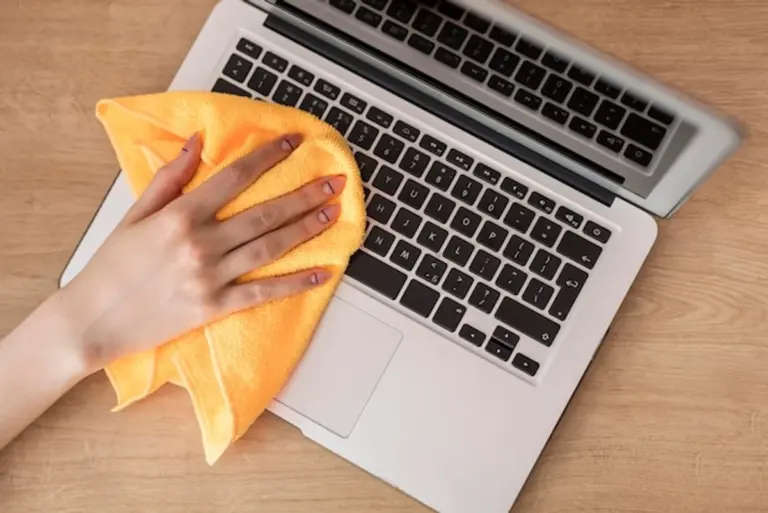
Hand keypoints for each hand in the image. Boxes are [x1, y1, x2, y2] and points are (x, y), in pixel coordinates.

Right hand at [56, 132, 345, 373]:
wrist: (92, 320)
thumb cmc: (111, 266)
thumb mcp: (134, 214)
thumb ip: (168, 178)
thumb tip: (194, 141)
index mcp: (180, 216)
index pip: (235, 177)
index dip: (268, 157)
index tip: (294, 142)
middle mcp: (200, 243)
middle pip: (265, 212)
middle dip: (305, 194)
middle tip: (336, 182)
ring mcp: (210, 277)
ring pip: (270, 247)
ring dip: (307, 229)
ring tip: (334, 214)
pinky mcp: (214, 307)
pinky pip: (262, 293)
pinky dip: (294, 283)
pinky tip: (322, 273)